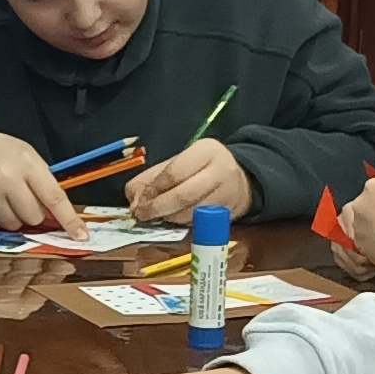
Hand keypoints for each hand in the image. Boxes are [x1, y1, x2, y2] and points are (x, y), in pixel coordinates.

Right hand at [0, 127, 79, 232]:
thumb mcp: (24, 154)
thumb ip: (41, 180)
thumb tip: (55, 214)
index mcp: (26, 164)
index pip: (54, 197)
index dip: (69, 220)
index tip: (81, 236)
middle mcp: (7, 179)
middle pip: (34, 217)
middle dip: (32, 212)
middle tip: (20, 197)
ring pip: (13, 225)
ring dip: (12, 217)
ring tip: (2, 198)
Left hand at [123, 136, 256, 226]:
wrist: (240, 181)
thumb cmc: (200, 170)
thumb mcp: (178, 163)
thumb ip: (151, 179)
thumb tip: (134, 200)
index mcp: (205, 150)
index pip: (174, 172)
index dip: (154, 189)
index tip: (140, 199)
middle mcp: (220, 170)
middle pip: (183, 195)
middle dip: (158, 207)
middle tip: (142, 214)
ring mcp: (226, 193)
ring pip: (190, 212)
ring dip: (168, 217)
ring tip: (158, 216)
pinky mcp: (227, 213)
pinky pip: (198, 222)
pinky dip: (181, 223)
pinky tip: (174, 218)